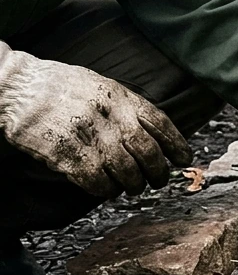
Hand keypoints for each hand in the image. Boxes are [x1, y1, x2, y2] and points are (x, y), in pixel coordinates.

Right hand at [0, 44, 192, 196]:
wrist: (15, 84)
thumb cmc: (59, 86)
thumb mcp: (100, 85)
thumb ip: (126, 106)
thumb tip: (153, 133)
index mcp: (121, 97)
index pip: (161, 124)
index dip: (177, 145)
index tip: (184, 159)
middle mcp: (110, 116)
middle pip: (149, 153)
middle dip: (158, 172)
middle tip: (157, 181)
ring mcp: (89, 136)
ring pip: (127, 172)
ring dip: (133, 185)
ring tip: (131, 187)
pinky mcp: (66, 154)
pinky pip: (97, 181)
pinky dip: (106, 190)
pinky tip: (105, 189)